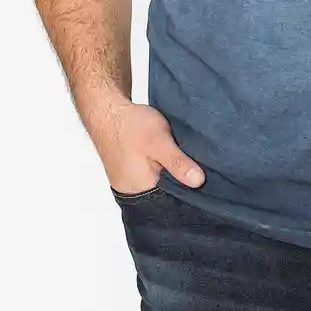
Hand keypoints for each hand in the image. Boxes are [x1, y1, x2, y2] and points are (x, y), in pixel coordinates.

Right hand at [90, 100, 205, 193]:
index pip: (170, 202)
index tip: (202, 179)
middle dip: (179, 180)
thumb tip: (198, 181)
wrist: (107, 109)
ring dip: (169, 172)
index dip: (188, 191)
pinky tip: (165, 155)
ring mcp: (128, 181)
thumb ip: (178, 162)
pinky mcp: (128, 170)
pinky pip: (150, 175)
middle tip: (190, 162)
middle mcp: (132, 190)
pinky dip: (159, 166)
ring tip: (178, 157)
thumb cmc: (129, 125)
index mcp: (140, 189)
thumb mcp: (159, 142)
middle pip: (164, 193)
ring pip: (158, 183)